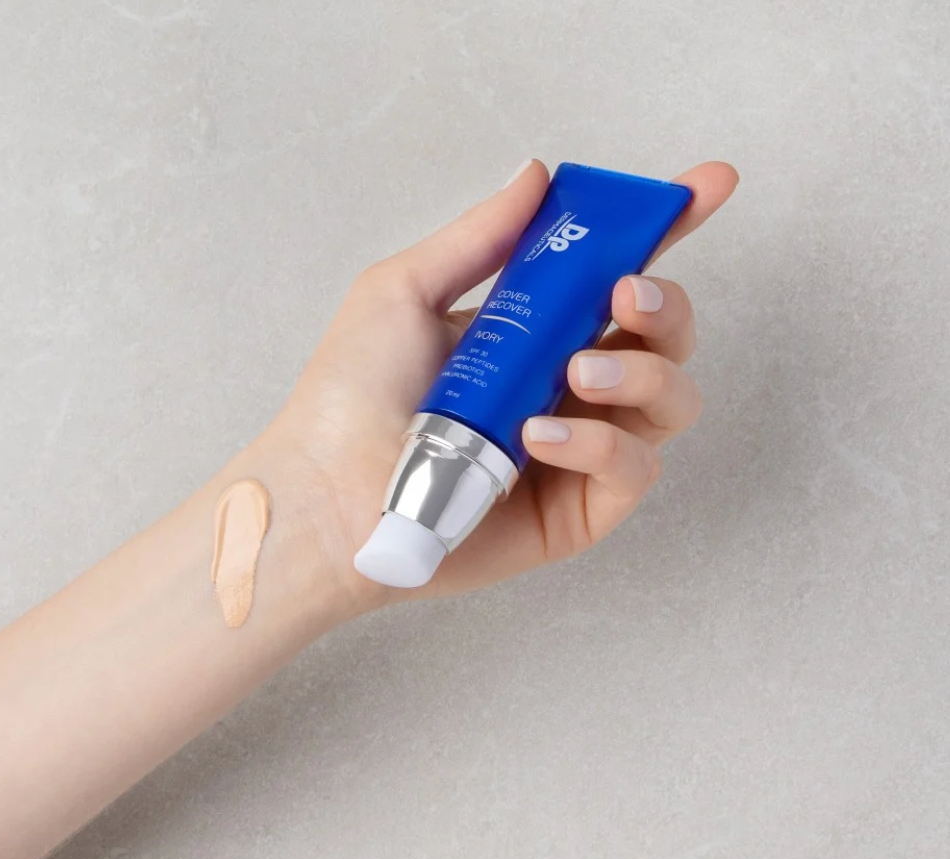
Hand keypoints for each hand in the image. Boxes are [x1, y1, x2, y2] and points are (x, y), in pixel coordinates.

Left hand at [263, 159, 738, 608]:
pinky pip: (634, 469)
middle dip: (665, 305)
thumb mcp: (405, 291)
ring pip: (671, 401)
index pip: (619, 276)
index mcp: (536, 331)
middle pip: (666, 337)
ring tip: (574, 371)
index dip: (671, 231)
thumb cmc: (350, 394)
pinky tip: (537, 438)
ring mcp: (578, 449)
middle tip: (623, 294)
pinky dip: (599, 445)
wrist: (323, 494)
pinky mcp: (578, 510)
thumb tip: (538, 175)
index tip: (709, 184)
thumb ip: (481, 236)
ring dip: (640, 373)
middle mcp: (567, 387)